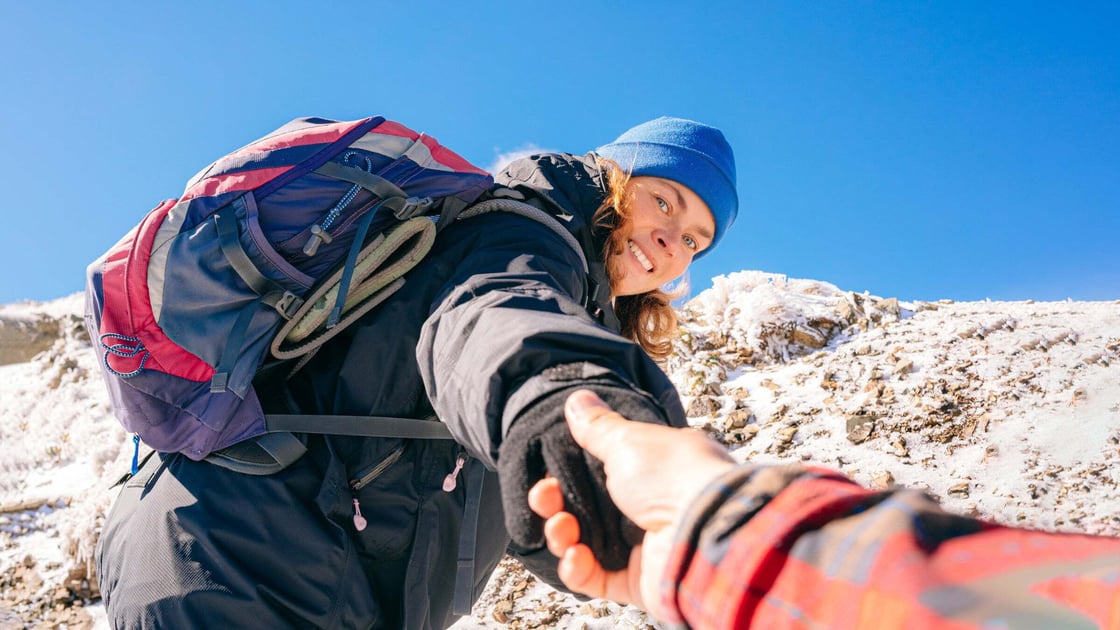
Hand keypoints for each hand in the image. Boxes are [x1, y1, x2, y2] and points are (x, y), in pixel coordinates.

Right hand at [528, 389, 735, 615]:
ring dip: (563, 534)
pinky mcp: (640, 581)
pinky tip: (573, 556)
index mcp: (657, 469)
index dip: (571, 470)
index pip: (604, 469)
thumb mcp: (628, 441)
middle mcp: (654, 507)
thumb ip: (598, 428)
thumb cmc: (673, 478)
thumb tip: (577, 400)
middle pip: (589, 506)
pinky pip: (599, 578)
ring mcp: (646, 545)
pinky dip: (579, 570)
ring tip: (560, 527)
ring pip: (588, 543)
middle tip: (544, 495)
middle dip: (559, 502)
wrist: (705, 534)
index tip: (549, 469)